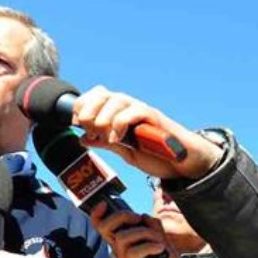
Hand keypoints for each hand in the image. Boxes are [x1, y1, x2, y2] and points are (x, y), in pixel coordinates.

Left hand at [72, 86, 222, 179]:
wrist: (181, 163)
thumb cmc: (155, 155)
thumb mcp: (124, 151)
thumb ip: (105, 143)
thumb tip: (83, 138)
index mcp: (118, 112)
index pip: (95, 96)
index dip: (81, 105)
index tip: (76, 123)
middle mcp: (129, 107)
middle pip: (102, 93)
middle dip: (89, 110)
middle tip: (89, 129)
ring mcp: (142, 110)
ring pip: (117, 100)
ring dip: (104, 118)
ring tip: (104, 135)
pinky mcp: (154, 117)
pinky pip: (134, 111)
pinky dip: (121, 123)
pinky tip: (118, 138)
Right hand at [90, 204, 183, 257]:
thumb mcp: (162, 239)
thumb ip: (153, 226)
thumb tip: (143, 216)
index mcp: (124, 241)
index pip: (102, 226)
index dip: (98, 214)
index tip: (104, 204)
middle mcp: (119, 250)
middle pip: (106, 227)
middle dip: (122, 216)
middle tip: (137, 219)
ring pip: (123, 237)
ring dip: (145, 233)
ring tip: (158, 242)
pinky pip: (133, 251)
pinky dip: (150, 246)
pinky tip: (159, 249)